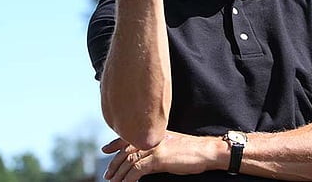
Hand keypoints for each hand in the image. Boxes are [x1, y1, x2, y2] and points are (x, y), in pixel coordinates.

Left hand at [101, 131, 223, 180]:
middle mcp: (152, 138)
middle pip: (126, 149)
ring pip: (129, 160)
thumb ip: (156, 149)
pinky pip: (137, 169)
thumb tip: (144, 161)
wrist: (206, 151)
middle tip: (108, 175)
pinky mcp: (159, 158)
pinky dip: (129, 178)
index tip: (105, 149)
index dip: (115, 143)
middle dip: (114, 163)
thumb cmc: (192, 151)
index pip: (129, 136)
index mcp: (154, 134)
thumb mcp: (171, 146)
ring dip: (119, 173)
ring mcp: (155, 147)